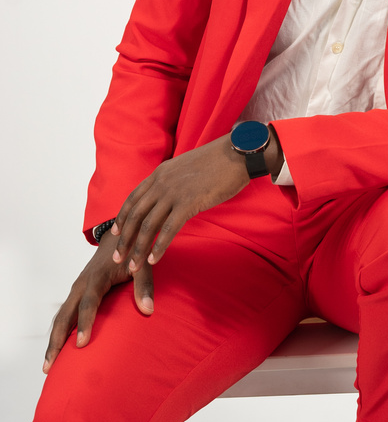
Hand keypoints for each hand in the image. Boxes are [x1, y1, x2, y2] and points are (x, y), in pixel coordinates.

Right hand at [43, 231, 152, 372]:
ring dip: (53, 341)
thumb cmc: (131, 252)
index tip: (81, 344)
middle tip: (51, 367)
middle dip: (57, 341)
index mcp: (97, 278)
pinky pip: (63, 315)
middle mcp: (82, 285)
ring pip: (60, 317)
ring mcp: (76, 290)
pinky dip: (58, 333)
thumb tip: (149, 310)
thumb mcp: (142, 264)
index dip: (85, 323)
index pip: (89, 303)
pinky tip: (56, 351)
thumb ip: (145, 285)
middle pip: (65, 315)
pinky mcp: (76, 294)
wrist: (116, 238)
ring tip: (47, 367)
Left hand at [111, 135, 251, 274]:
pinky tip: (154, 260)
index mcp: (160, 173)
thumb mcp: (186, 167)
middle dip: (125, 239)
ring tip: (133, 267)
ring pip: (149, 225)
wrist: (236, 153)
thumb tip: (170, 195)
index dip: (123, 217)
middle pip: (136, 215)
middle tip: (117, 258)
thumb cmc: (217, 161)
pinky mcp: (189, 202)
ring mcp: (174, 192)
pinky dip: (159, 247)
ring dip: (139, 249)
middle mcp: (162, 182)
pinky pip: (169, 229)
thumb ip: (173, 180)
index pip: (133, 198)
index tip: (116, 233)